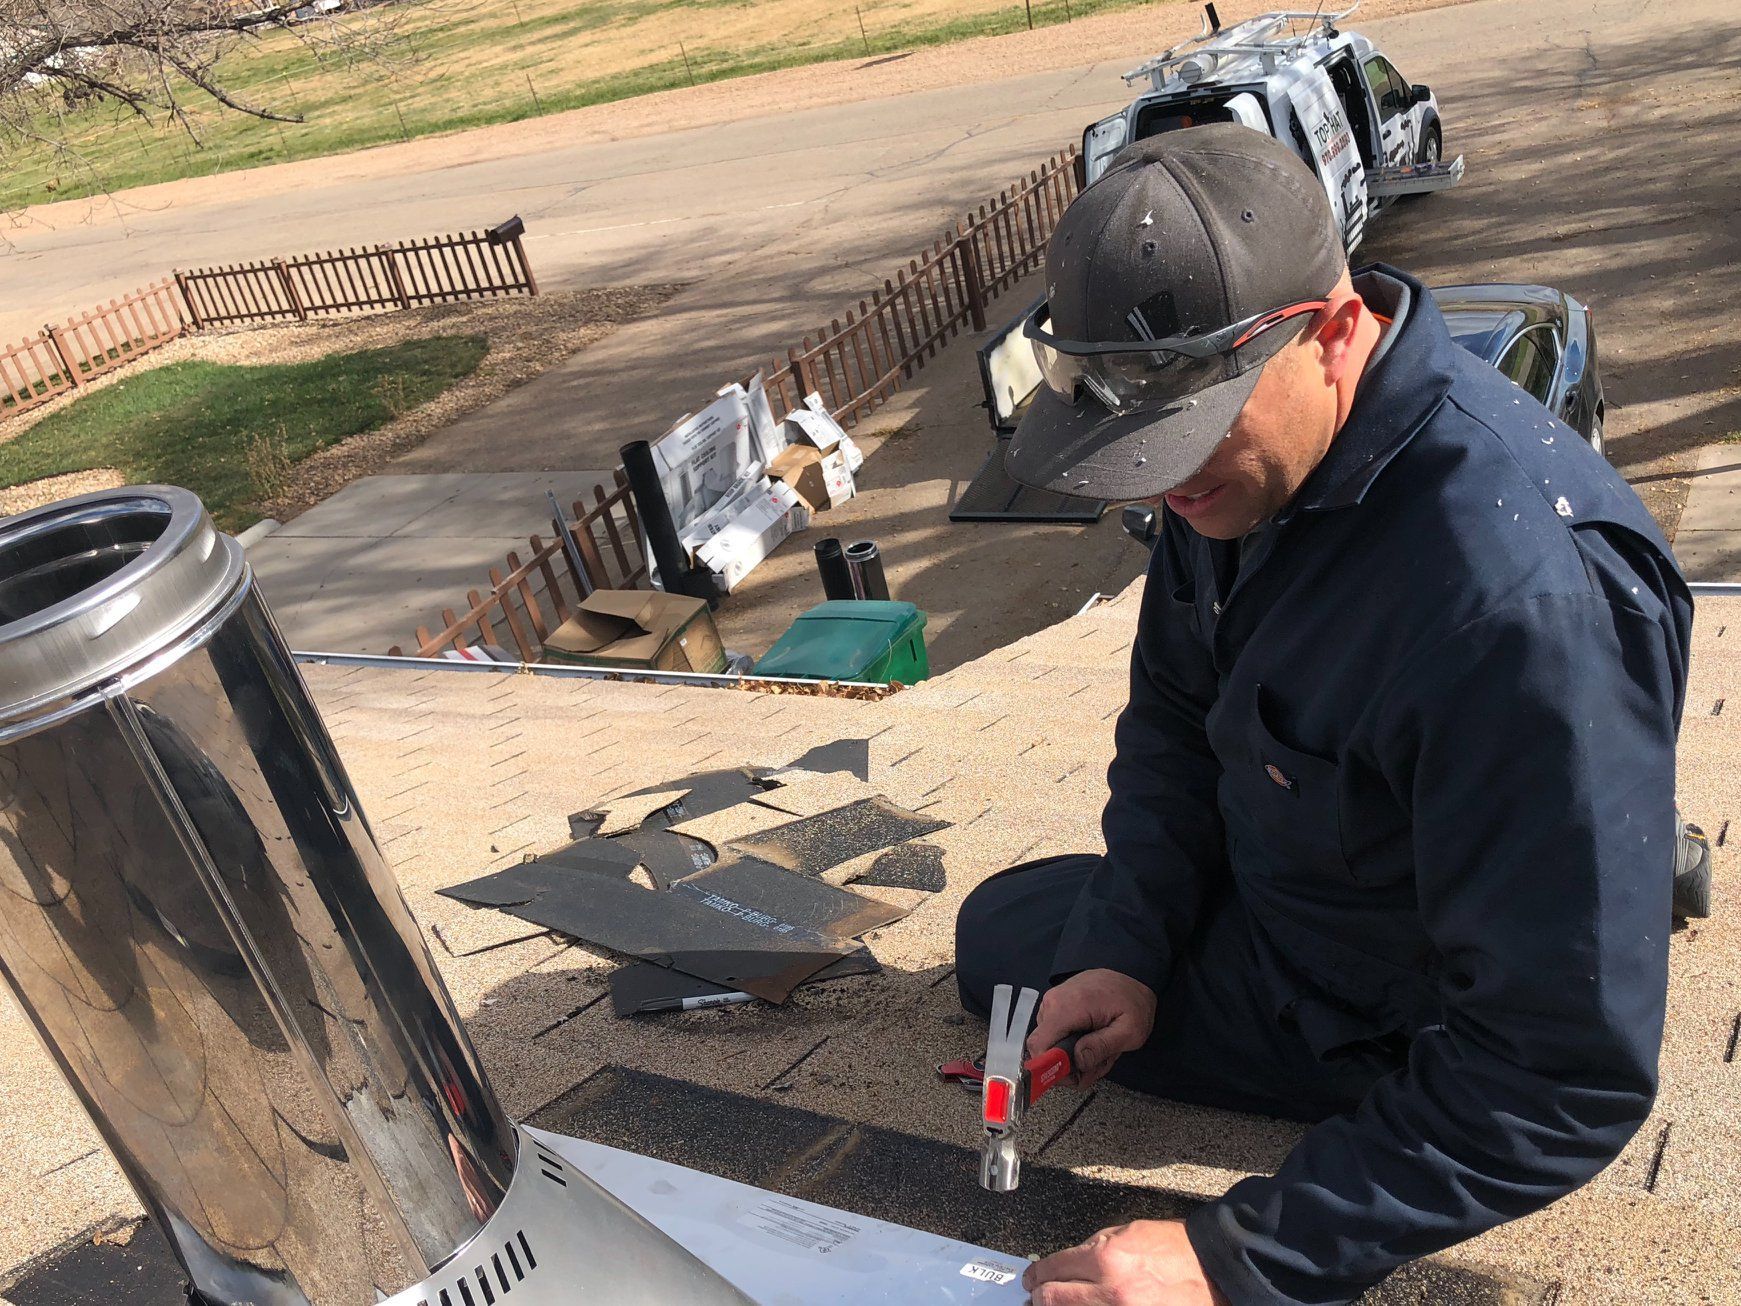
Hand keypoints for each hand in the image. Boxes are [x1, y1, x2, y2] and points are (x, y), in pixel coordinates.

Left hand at [1024, 1220, 1225, 1305]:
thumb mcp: (1127, 1233)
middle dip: (1039, 1296)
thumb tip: (1064, 1265)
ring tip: (1053, 1303)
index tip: (1031, 1279)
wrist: (1212, 1271)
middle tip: (1034, 1295)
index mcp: (1106, 1259)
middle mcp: (1110, 1292)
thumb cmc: (1175, 1249)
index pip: (1052, 1269)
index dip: (1036, 1275)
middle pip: (1052, 1300)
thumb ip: (1092, 1249)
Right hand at [1026, 969, 1156, 1087]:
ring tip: (1101, 1050)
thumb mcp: (1130, 1030)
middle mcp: (1052, 1003)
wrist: (1131, 974)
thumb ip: (1103, 1046)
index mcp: (1068, 1007)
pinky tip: (1093, 1040)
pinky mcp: (1054, 1005)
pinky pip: (1054, 1034)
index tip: (1076, 1076)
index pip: (1039, 1046)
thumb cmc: (1133, 1002)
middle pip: (1045, 1050)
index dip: (1051, 1069)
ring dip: (1075, 1056)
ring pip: (1051, 1045)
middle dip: (1071, 1066)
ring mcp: (1051, 1003)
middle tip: (1099, 1064)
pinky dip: (1072, 1045)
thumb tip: (1077, 1060)